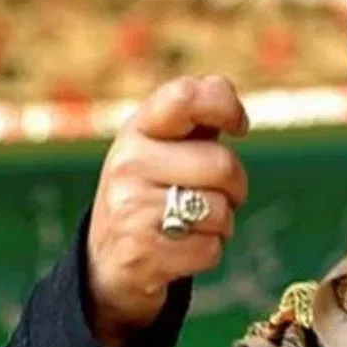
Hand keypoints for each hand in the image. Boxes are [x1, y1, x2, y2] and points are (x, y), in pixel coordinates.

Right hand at [86, 75, 248, 346]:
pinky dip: (208, 252)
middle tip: (217, 194)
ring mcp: (130, 209)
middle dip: (236, 186)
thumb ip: (196, 116)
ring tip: (192, 223)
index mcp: (138, 129)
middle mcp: (127, 163)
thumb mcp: (165, 147)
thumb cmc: (153, 191)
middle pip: (223, 166)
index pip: (184, 97)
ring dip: (222, 222)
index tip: (239, 127)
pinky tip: (182, 249)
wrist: (108, 261)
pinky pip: (211, 250)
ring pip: (221, 211)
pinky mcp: (141, 253)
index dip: (226, 107)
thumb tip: (220, 86)